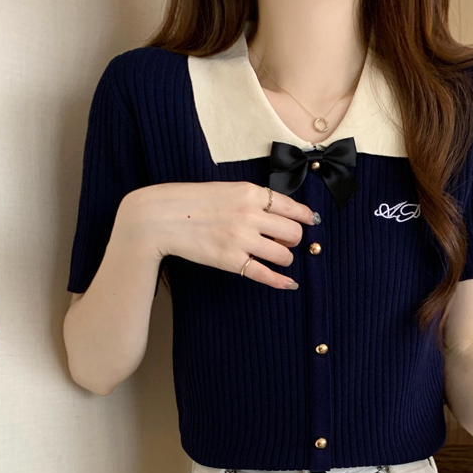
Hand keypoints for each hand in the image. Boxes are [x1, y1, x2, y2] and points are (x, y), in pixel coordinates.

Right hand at [116, 181, 314, 289]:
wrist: (160, 217)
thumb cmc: (192, 201)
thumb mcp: (227, 189)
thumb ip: (254, 199)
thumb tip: (281, 211)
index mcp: (250, 193)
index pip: (292, 207)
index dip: (306, 217)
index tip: (312, 222)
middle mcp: (249, 215)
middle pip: (294, 233)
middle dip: (294, 239)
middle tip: (285, 241)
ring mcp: (241, 239)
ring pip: (284, 255)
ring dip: (284, 258)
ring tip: (274, 256)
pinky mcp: (231, 261)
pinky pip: (265, 274)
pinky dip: (281, 281)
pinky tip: (288, 283)